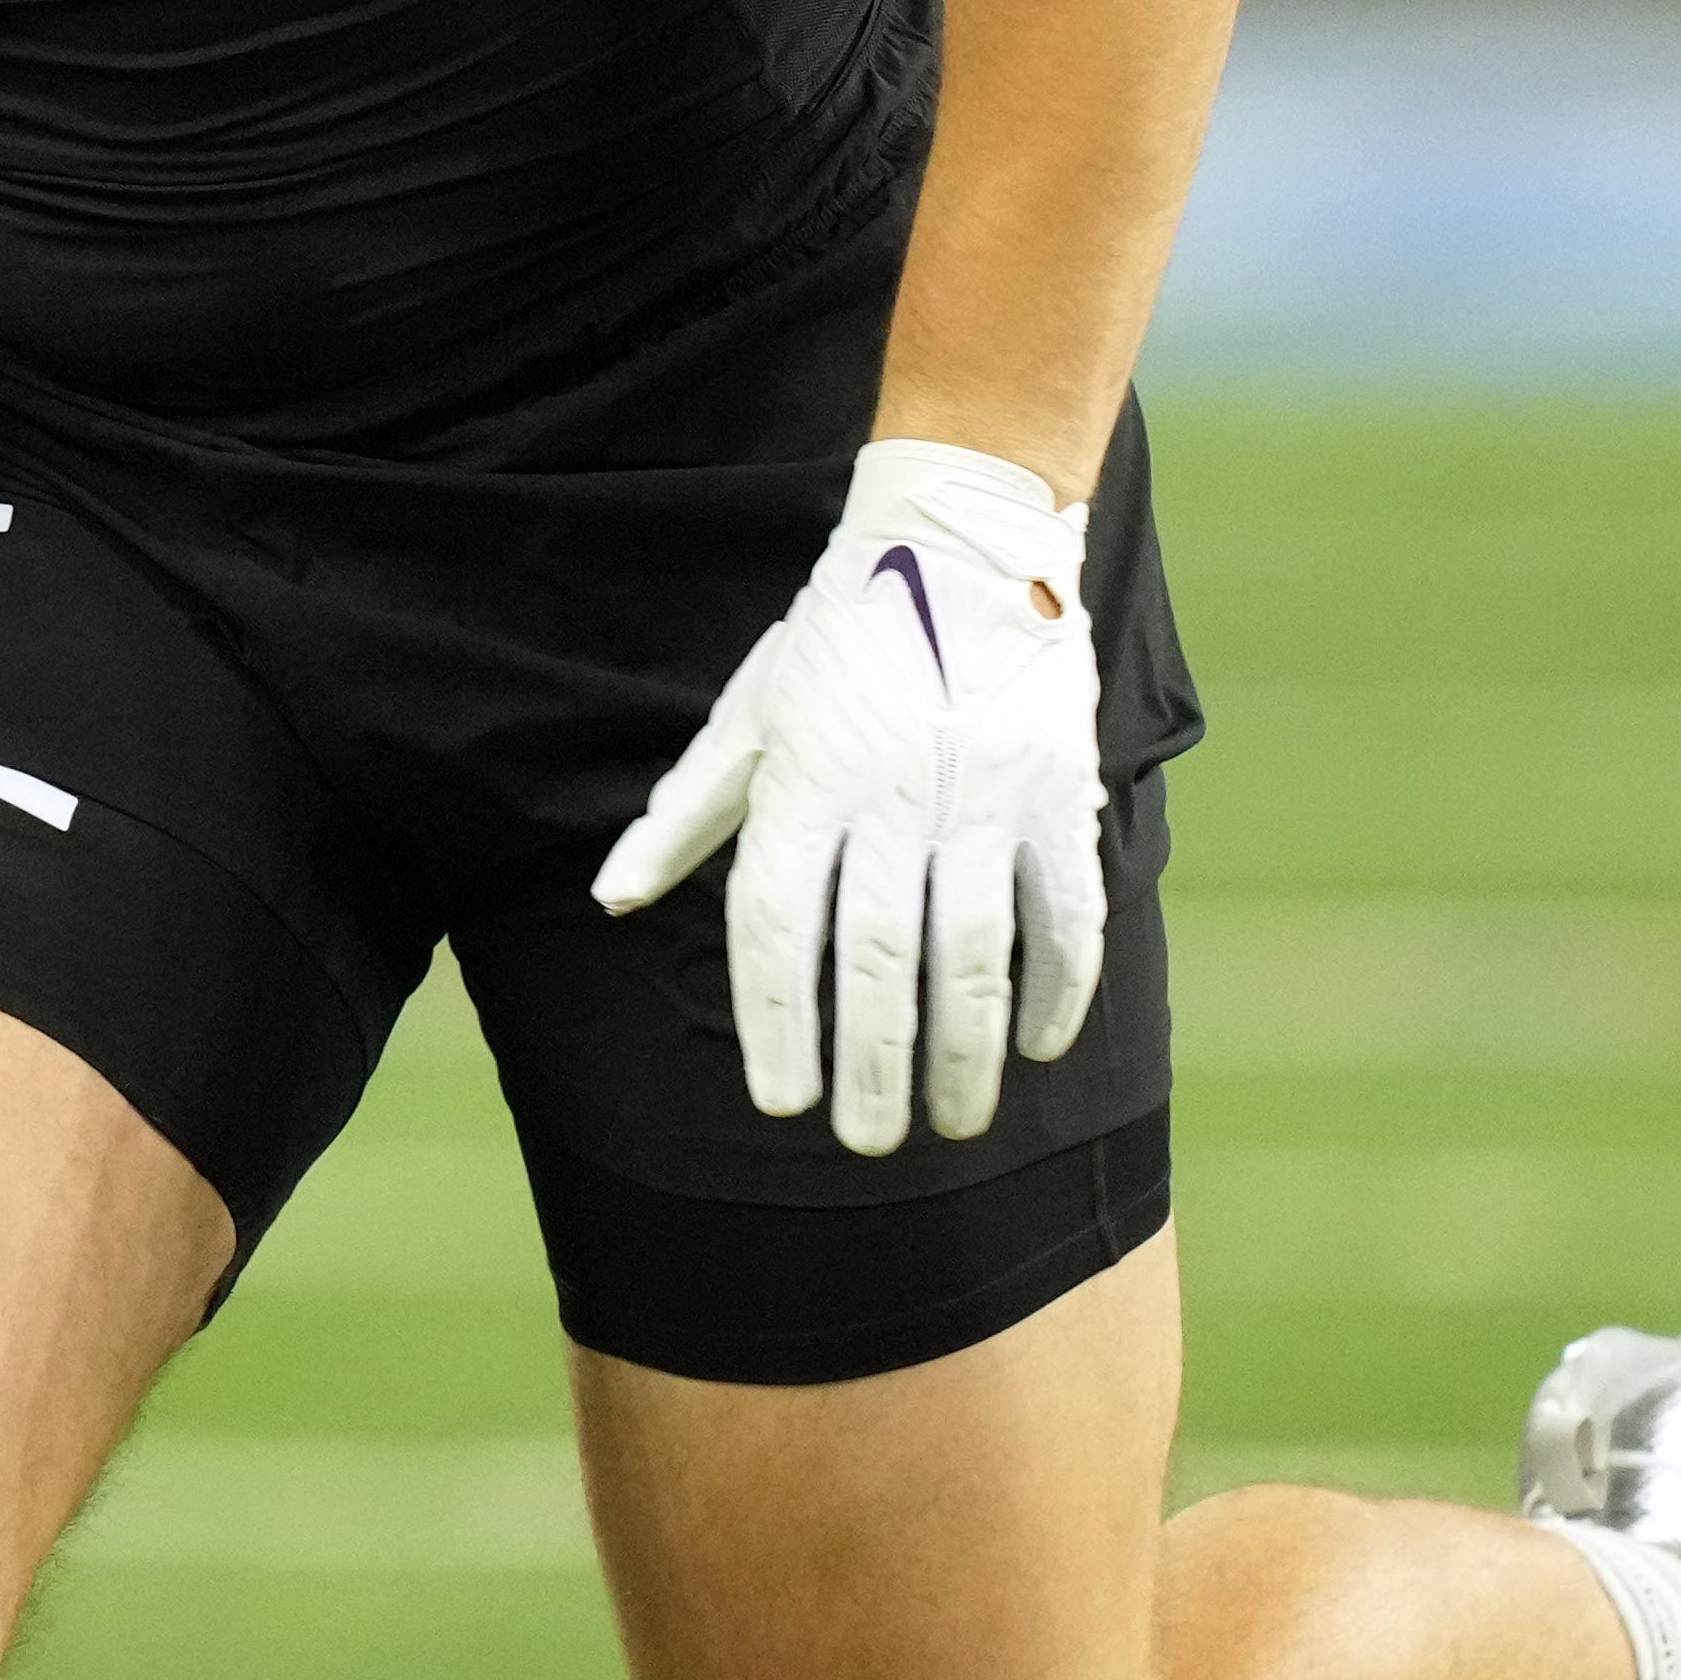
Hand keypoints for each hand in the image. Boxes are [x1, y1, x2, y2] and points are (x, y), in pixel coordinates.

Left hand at [592, 440, 1108, 1154]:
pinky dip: (1057, 989)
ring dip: (965, 1053)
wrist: (963, 536)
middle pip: (873, 959)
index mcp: (802, 779)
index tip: (782, 1102)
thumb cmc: (840, 637)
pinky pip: (1065, 911)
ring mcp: (983, 794)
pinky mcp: (1059, 789)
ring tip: (953, 1124)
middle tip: (866, 1143)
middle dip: (869, 1067)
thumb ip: (685, 813)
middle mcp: (889, 793)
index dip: (776, 1022)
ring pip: (973, 953)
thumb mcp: (746, 713)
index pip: (776, 927)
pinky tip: (1039, 1047)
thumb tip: (614, 898)